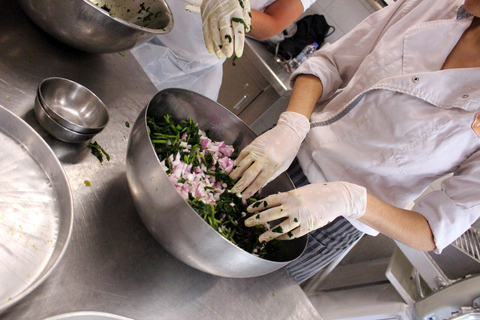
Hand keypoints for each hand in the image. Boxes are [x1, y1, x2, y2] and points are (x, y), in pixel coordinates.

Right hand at [183, 0, 250, 57]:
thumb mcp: (242, 3)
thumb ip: (245, 16)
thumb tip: (248, 28)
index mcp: (235, 10)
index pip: (238, 29)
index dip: (239, 42)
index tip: (239, 53)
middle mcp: (223, 13)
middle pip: (225, 31)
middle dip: (226, 45)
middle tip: (228, 55)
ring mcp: (213, 14)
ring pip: (214, 32)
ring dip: (217, 45)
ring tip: (220, 55)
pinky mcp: (205, 15)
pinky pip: (206, 30)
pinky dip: (208, 41)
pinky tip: (211, 49)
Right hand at [230, 111, 309, 197]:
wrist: (288, 132)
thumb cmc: (288, 151)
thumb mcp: (283, 167)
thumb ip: (270, 176)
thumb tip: (259, 186)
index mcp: (272, 166)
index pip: (259, 182)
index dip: (250, 190)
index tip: (243, 197)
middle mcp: (263, 159)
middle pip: (248, 175)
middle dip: (239, 185)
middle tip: (233, 192)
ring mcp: (256, 151)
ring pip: (243, 164)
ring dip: (235, 174)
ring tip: (230, 181)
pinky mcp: (252, 145)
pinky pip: (242, 155)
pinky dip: (238, 162)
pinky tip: (235, 168)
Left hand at [245, 182, 366, 241]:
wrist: (336, 197)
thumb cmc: (317, 193)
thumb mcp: (300, 191)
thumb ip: (287, 197)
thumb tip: (272, 202)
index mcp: (290, 195)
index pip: (269, 201)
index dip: (257, 206)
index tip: (248, 209)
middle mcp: (293, 206)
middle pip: (270, 214)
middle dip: (257, 220)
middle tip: (247, 224)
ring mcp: (300, 217)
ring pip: (280, 228)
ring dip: (268, 234)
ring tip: (260, 238)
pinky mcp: (307, 226)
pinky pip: (293, 234)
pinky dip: (284, 237)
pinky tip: (279, 238)